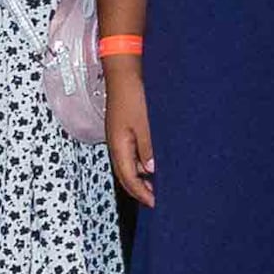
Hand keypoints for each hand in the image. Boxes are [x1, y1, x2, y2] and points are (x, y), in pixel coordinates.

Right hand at [106, 63, 155, 202]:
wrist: (125, 70)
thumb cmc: (134, 94)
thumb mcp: (145, 124)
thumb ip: (148, 149)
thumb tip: (151, 171)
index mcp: (118, 146)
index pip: (128, 179)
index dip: (142, 193)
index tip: (156, 203)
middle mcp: (116, 143)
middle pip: (125, 175)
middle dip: (139, 189)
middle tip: (156, 199)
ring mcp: (119, 136)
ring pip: (128, 164)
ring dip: (141, 176)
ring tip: (158, 183)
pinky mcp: (124, 127)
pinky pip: (131, 152)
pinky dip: (141, 162)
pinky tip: (154, 160)